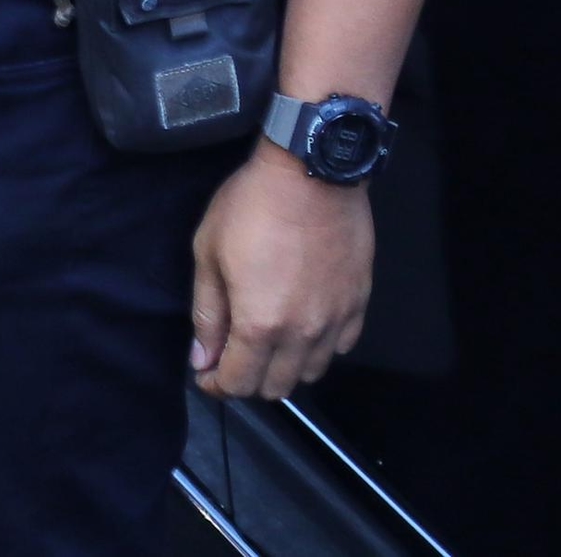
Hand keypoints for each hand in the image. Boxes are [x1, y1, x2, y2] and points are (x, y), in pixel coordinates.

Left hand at [190, 147, 374, 398]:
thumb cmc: (251, 207)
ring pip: (311, 372)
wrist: (312, 174)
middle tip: (231, 356)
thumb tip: (201, 358)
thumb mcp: (209, 253)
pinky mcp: (359, 304)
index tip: (205, 374)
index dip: (217, 385)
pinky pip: (340, 347)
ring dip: (285, 367)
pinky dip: (318, 348)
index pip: (239, 382)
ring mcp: (336, 321)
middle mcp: (302, 333)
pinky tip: (302, 326)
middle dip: (248, 380)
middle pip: (277, 386)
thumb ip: (207, 313)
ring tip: (266, 342)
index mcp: (260, 324)